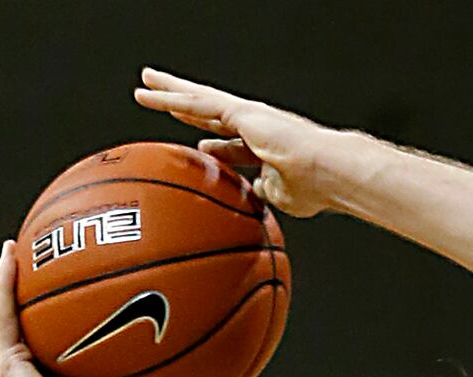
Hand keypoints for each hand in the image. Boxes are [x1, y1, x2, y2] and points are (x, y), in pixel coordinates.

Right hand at [0, 241, 162, 376]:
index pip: (60, 341)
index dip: (65, 317)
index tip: (76, 291)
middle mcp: (35, 368)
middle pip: (35, 321)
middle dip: (39, 290)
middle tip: (49, 258)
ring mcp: (17, 362)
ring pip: (12, 309)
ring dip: (14, 276)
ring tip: (21, 243)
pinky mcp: (8, 359)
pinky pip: (3, 311)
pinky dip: (4, 281)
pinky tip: (10, 253)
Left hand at [134, 68, 342, 219]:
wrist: (327, 172)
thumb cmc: (315, 188)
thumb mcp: (282, 197)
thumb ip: (265, 193)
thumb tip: (257, 195)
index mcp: (264, 147)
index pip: (233, 145)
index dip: (217, 146)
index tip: (202, 148)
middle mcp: (254, 126)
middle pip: (209, 113)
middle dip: (186, 106)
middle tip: (162, 96)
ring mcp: (246, 116)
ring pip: (197, 100)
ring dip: (169, 92)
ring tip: (146, 83)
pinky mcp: (239, 112)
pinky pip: (197, 103)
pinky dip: (172, 98)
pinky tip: (151, 94)